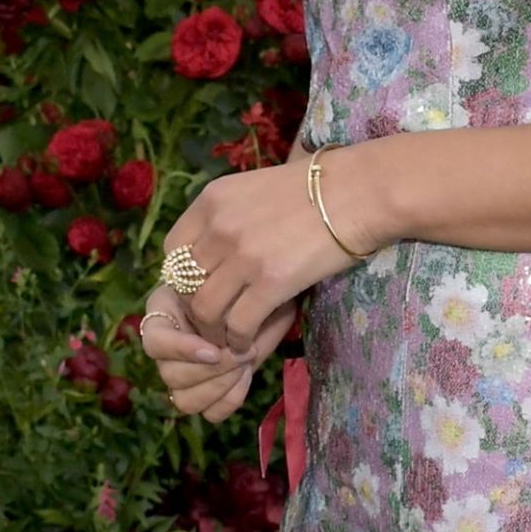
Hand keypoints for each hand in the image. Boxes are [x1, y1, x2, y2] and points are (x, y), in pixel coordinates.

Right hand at [139, 286, 299, 423]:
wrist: (264, 294)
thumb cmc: (242, 280)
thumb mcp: (228, 282)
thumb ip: (217, 306)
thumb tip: (220, 338)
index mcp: (163, 314)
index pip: (155, 342)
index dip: (182, 351)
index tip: (214, 350)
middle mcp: (168, 349)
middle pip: (171, 377)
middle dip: (211, 370)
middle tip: (244, 352)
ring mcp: (183, 374)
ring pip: (185, 401)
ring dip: (220, 386)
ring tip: (245, 363)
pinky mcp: (205, 394)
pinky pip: (210, 413)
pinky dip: (231, 399)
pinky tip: (246, 376)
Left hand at [159, 148, 384, 357]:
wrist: (358, 192)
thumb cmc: (314, 189)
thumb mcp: (256, 190)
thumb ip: (228, 217)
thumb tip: (210, 252)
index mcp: (212, 199)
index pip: (172, 250)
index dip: (182, 278)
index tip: (202, 289)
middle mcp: (220, 226)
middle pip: (185, 284)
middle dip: (197, 311)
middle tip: (215, 322)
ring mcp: (244, 254)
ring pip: (205, 310)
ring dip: (214, 331)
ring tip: (230, 338)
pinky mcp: (271, 282)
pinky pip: (238, 325)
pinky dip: (239, 341)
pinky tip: (250, 342)